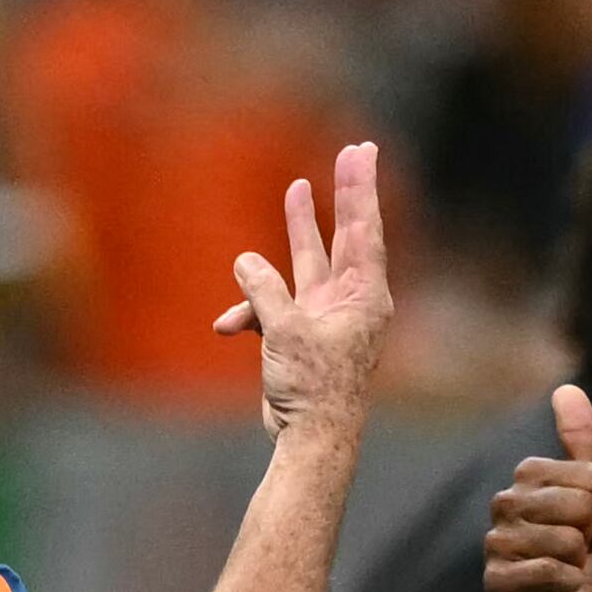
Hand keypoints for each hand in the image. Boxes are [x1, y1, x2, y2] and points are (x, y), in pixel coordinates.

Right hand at [214, 142, 393, 441]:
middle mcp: (350, 300)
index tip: (360, 153)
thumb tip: (245, 261)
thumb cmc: (313, 388)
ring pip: (308, 262)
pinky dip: (250, 313)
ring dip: (297, 230)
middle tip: (351, 153)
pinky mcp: (300, 335)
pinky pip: (273, 309)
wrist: (309, 438)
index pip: (363, 230)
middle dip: (343, 196)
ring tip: (296, 189)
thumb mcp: (286, 332)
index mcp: (364, 297)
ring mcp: (325, 316)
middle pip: (344, 236)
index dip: (359, 189)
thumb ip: (264, 292)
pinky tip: (227, 326)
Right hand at [485, 384, 591, 591]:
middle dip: (590, 534)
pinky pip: (549, 570)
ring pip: (565, 540)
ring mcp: (495, 542)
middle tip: (576, 548)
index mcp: (527, 477)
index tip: (587, 524)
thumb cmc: (579, 548)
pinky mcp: (496, 580)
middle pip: (580, 505)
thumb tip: (568, 388)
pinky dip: (566, 583)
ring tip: (564, 566)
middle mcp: (504, 503)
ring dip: (577, 562)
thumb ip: (582, 443)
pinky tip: (556, 586)